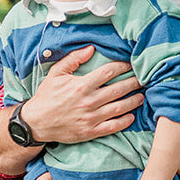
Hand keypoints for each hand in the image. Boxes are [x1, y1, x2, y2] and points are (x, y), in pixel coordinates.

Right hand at [26, 46, 143, 144]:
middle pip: (119, 89)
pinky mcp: (91, 131)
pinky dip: (125, 121)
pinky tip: (132, 116)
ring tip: (142, 96)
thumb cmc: (46, 96)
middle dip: (134, 82)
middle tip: (143, 79)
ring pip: (120, 108)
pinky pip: (113, 126)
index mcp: (82, 85)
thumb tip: (91, 48)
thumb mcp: (56, 74)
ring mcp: (91, 118)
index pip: (109, 72)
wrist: (37, 122)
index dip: (123, 67)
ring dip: (134, 101)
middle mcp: (89, 101)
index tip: (130, 64)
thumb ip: (73, 59)